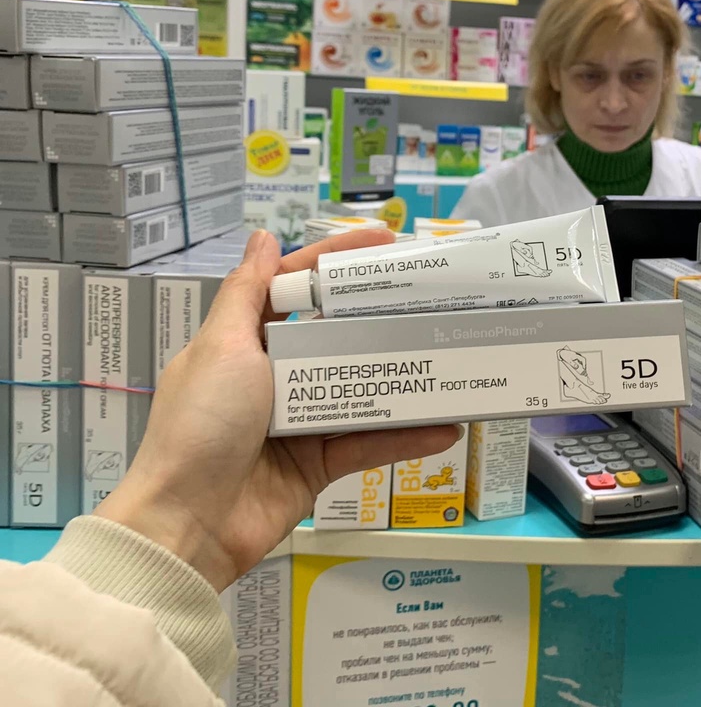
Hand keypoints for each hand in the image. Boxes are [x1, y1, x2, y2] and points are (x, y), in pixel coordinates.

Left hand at [95, 229, 461, 591]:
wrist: (188, 525)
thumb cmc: (202, 424)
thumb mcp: (221, 348)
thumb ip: (247, 293)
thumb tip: (262, 237)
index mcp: (245, 342)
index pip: (294, 285)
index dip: (337, 259)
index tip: (385, 242)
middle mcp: (275, 375)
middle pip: (337, 334)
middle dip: (381, 316)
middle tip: (433, 297)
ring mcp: (300, 420)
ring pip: (361, 388)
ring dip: (402, 376)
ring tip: (450, 356)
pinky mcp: (321, 464)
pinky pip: (370, 442)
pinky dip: (406, 437)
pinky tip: (446, 427)